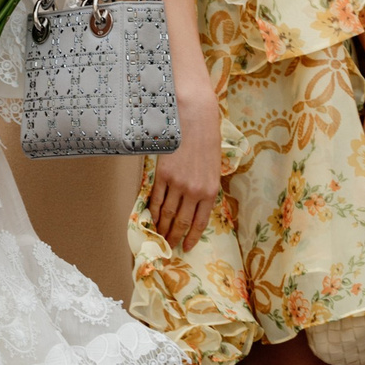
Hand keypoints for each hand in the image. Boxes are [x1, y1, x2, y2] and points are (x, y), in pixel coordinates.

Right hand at [149, 92, 221, 253]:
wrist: (194, 116)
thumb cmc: (208, 136)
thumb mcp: (214, 165)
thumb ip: (206, 185)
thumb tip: (197, 200)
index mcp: (211, 190)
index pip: (200, 222)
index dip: (192, 237)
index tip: (186, 247)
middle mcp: (194, 191)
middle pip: (182, 222)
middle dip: (174, 236)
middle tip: (168, 246)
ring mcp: (177, 184)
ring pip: (167, 213)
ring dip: (162, 227)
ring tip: (158, 235)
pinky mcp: (162, 175)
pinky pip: (156, 198)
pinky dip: (152, 210)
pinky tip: (151, 217)